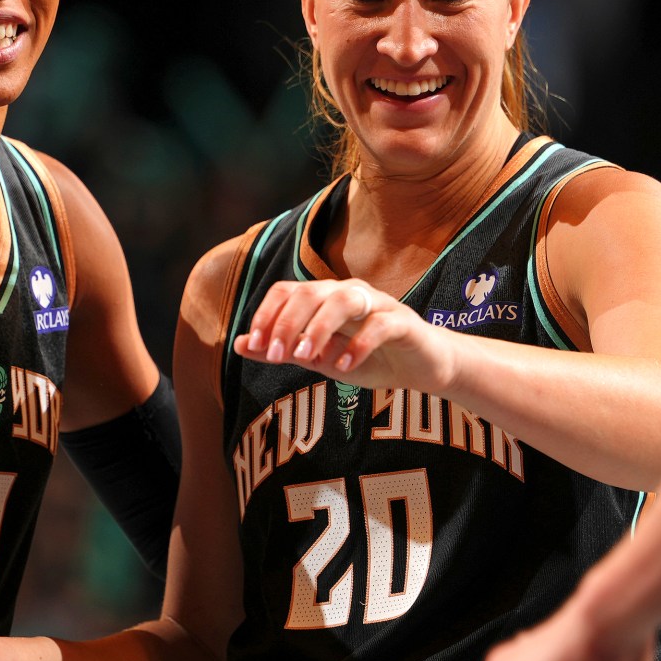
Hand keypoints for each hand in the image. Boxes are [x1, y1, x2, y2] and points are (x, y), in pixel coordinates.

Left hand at [236, 277, 454, 391]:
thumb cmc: (371, 359)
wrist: (422, 369)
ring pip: (343, 300)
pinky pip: (379, 324)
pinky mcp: (404, 322)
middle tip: (273, 354)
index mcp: (326, 298)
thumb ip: (283, 350)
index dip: (266, 314)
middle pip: (311, 292)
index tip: (253, 345)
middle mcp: (350, 293)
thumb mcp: (320, 359)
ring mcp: (379, 304)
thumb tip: (238, 345)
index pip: (288, 291)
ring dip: (319, 328)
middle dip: (287, 323)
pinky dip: (358, 344)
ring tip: (306, 357)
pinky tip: (344, 366)